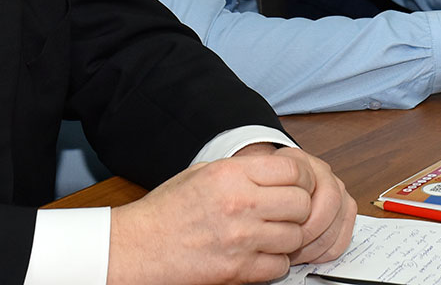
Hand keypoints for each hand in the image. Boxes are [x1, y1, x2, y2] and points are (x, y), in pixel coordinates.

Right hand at [109, 146, 351, 284]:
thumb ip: (242, 170)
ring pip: (295, 237)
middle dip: (298, 209)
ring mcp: (241, 239)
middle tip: (284, 213)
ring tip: (269, 235)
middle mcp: (240, 204)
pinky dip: (274, 263)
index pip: (294, 172)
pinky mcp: (238, 270)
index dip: (301, 180)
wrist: (139, 248)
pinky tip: (258, 254)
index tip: (295, 187)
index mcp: (231, 175)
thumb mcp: (202, 173)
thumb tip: (278, 170)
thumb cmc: (167, 211)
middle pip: (301, 204)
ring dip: (287, 237)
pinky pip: (279, 267)